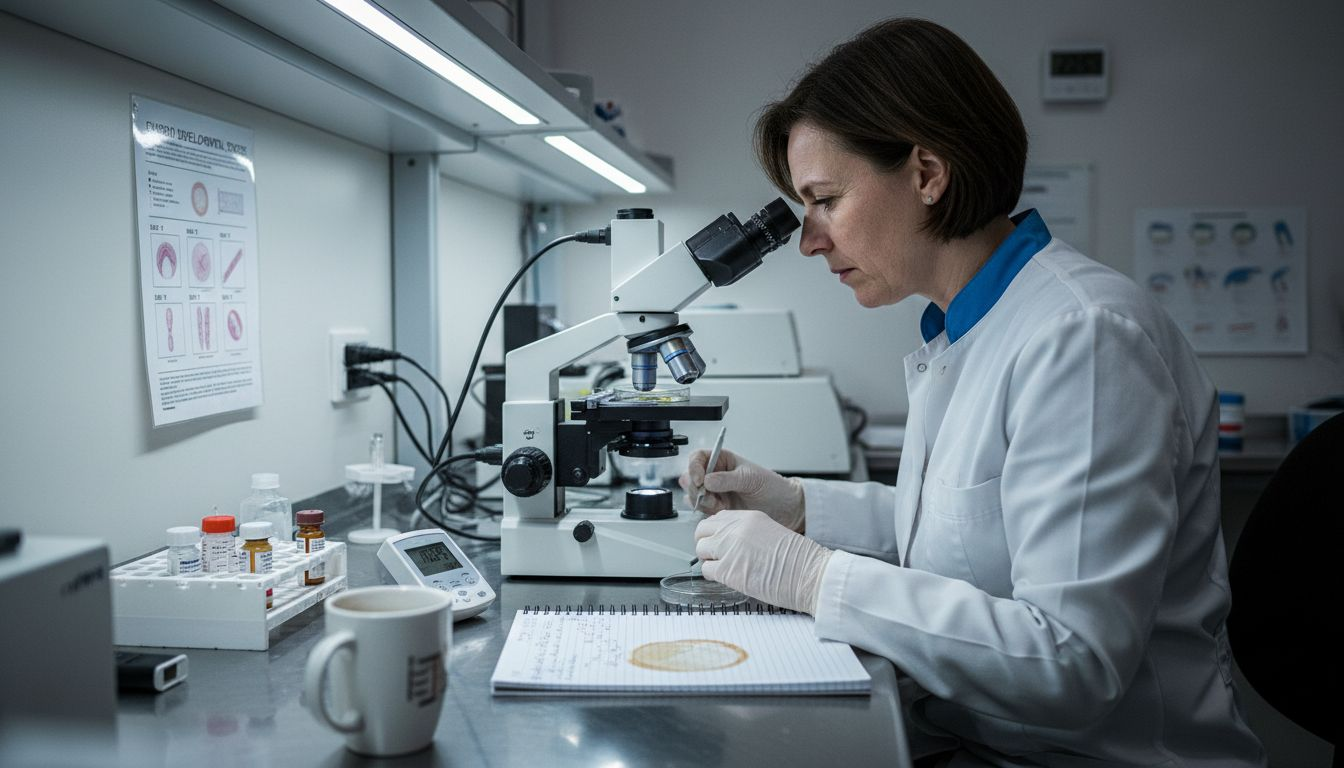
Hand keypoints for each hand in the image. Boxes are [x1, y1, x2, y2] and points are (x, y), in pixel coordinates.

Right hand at [679, 449, 804, 530]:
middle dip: (695, 488)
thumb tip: (707, 480)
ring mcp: (714, 493)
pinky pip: (701, 509)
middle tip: (708, 496)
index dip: (694, 467)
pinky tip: (721, 511)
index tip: (700, 480)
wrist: (783, 509)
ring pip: (692, 495)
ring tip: (719, 505)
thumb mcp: (750, 478)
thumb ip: (728, 479)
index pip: (698, 458)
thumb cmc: (771, 487)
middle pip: (690, 477)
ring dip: (701, 501)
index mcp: (722, 460)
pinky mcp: (716, 509)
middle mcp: (715, 475)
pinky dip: (706, 511)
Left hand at [694, 509, 832, 614]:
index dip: (715, 532)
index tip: (719, 542)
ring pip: (701, 550)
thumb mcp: (770, 532)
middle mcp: (735, 529)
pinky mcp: (727, 570)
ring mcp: (729, 548)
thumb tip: (730, 541)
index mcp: (748, 517)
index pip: (716, 518)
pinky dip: (713, 575)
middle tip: (716, 555)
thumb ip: (748, 532)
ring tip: (724, 568)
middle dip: (706, 544)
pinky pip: (706, 570)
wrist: (809, 574)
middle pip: (702, 531)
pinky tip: (728, 577)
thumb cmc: (797, 559)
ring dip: (709, 560)